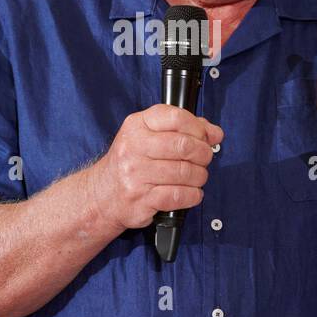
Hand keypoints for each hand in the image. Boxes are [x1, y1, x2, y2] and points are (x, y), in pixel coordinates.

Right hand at [92, 105, 223, 229]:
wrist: (102, 194)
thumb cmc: (130, 163)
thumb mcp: (148, 136)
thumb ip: (182, 129)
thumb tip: (214, 132)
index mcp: (136, 126)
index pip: (175, 117)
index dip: (198, 127)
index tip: (204, 136)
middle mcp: (133, 148)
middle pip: (184, 145)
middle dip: (203, 153)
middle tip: (204, 158)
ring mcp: (135, 175)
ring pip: (185, 172)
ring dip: (199, 176)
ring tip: (196, 177)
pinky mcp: (141, 200)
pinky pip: (179, 196)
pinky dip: (193, 195)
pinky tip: (191, 193)